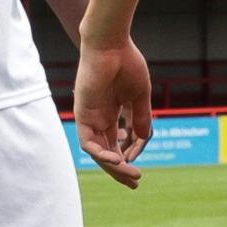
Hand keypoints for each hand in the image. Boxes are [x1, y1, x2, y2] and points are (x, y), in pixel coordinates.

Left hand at [73, 37, 154, 187]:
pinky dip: (101, 154)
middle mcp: (98, 117)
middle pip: (107, 152)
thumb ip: (141, 118)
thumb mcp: (139, 96)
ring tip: (131, 173)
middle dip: (121, 169)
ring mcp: (89, 116)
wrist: (111, 44)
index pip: (118, 143)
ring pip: (97, 152)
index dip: (130, 154)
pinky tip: (117, 159)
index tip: (141, 160)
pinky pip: (88, 142)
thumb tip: (143, 140)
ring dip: (113, 166)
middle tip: (136, 181)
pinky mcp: (82, 113)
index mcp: (112, 112)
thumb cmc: (126, 62)